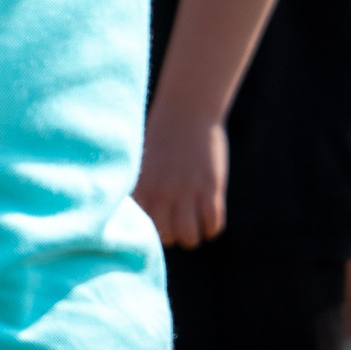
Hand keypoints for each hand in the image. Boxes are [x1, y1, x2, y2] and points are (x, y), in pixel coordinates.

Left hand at [133, 104, 226, 248]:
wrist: (186, 111)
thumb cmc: (161, 136)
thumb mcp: (141, 162)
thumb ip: (140, 189)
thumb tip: (137, 215)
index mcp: (140, 187)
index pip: (143, 229)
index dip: (153, 231)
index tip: (160, 223)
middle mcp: (160, 193)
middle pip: (167, 239)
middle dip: (174, 235)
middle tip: (179, 222)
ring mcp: (186, 192)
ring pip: (190, 238)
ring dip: (194, 234)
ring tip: (194, 220)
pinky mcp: (210, 188)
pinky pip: (213, 225)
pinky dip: (212, 226)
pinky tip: (208, 212)